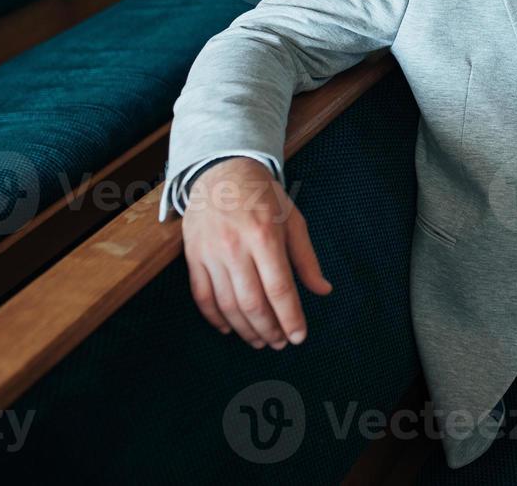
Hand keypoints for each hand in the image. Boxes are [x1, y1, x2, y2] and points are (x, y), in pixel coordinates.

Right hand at [181, 157, 332, 348]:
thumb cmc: (263, 197)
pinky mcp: (192, 257)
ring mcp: (210, 253)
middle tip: (280, 343)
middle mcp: (236, 247)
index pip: (279, 288)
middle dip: (269, 329)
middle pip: (252, 302)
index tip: (299, 337)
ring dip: (245, 329)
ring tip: (260, 341)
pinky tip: (229, 328)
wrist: (221, 172)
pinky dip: (214, 318)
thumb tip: (323, 291)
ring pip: (227, 304)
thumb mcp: (293, 221)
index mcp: (265, 236)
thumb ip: (307, 259)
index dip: (290, 317)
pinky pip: (202, 296)